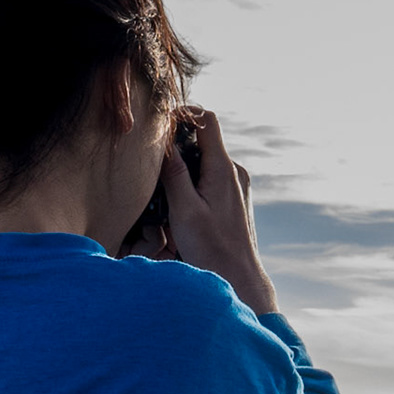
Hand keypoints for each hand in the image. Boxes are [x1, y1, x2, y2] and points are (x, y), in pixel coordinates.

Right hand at [160, 108, 278, 314]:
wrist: (240, 278)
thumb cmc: (212, 249)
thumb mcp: (184, 211)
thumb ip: (173, 174)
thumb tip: (162, 142)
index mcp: (223, 169)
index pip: (207, 120)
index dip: (183, 114)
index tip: (161, 123)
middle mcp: (234, 172)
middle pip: (204, 140)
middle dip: (179, 145)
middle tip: (154, 162)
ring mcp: (237, 186)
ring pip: (206, 161)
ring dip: (185, 168)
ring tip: (166, 190)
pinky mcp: (235, 199)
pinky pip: (211, 178)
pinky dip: (194, 183)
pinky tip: (181, 205)